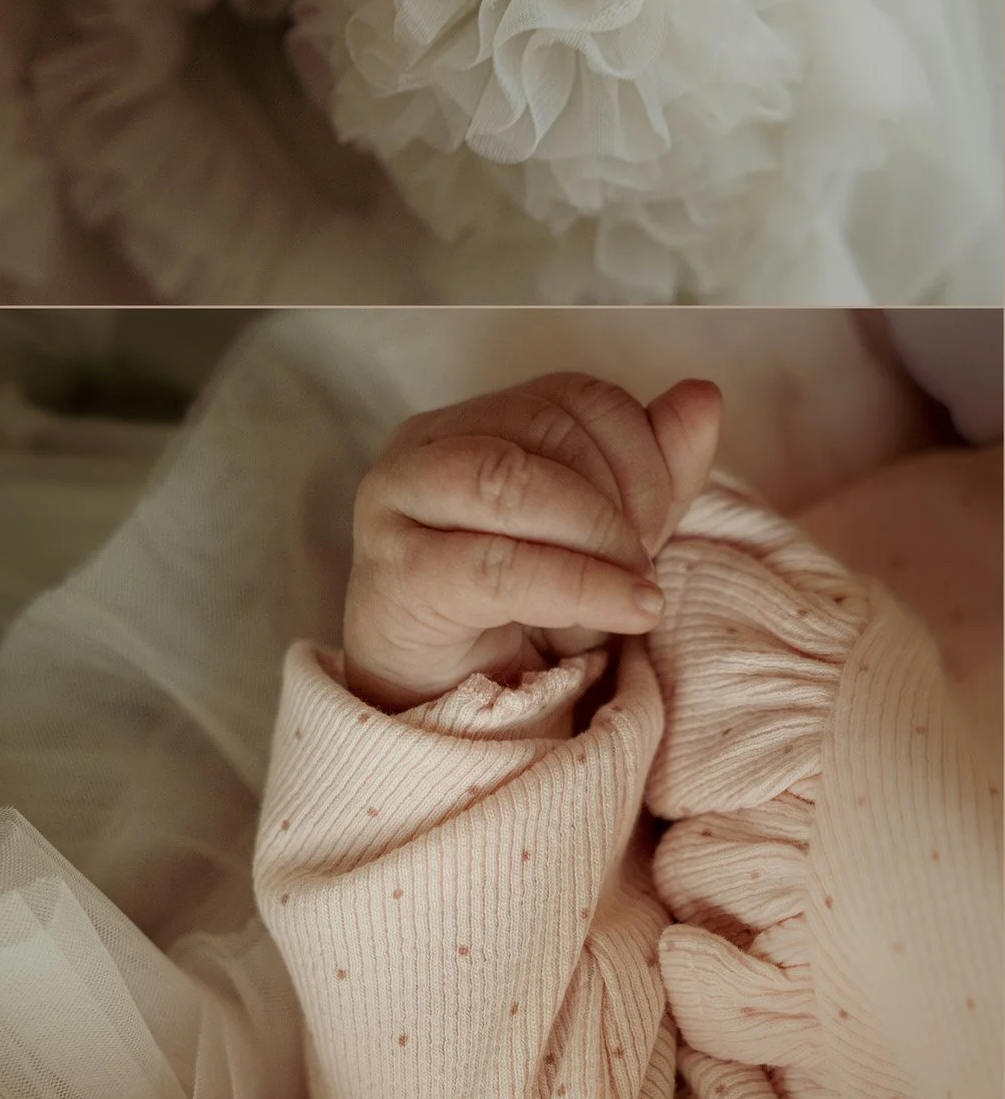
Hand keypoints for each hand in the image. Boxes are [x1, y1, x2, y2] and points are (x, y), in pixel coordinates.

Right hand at [342, 373, 722, 708]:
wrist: (449, 703)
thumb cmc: (519, 612)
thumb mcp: (603, 534)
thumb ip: (651, 467)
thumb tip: (702, 396)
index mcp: (469, 422)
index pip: (572, 396)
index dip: (640, 450)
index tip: (658, 523)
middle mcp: (421, 449)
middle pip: (544, 426)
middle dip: (624, 497)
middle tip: (643, 564)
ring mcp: (395, 508)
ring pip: (508, 479)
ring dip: (597, 536)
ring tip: (634, 591)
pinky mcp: (396, 577)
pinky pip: (496, 566)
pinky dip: (579, 587)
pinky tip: (625, 612)